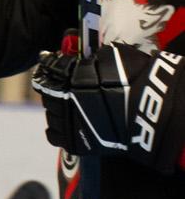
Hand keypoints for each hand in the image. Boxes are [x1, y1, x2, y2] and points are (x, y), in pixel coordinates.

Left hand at [33, 41, 184, 171]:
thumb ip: (94, 58)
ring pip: (50, 115)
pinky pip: (54, 135)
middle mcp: (65, 100)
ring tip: (68, 108)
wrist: (150, 112)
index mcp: (71, 78)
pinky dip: (57, 129)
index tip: (52, 65)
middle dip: (55, 89)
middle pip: (48, 94)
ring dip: (56, 110)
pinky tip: (68, 124)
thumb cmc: (137, 79)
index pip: (51, 70)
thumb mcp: (114, 56)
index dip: (51, 67)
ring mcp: (69, 123)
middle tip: (64, 89)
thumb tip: (84, 59)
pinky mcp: (76, 142)